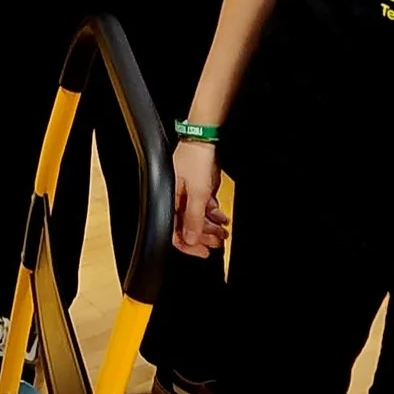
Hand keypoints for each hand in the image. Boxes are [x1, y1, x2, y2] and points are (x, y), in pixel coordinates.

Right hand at [170, 141, 228, 255]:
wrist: (205, 141)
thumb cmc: (195, 161)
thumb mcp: (198, 194)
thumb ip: (194, 218)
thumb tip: (191, 239)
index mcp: (169, 202)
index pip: (175, 232)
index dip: (189, 245)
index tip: (203, 252)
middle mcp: (176, 200)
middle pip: (188, 227)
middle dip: (204, 236)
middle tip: (217, 243)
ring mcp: (187, 195)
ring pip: (197, 218)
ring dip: (211, 226)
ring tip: (223, 231)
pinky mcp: (197, 189)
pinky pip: (204, 208)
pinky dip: (213, 214)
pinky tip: (222, 218)